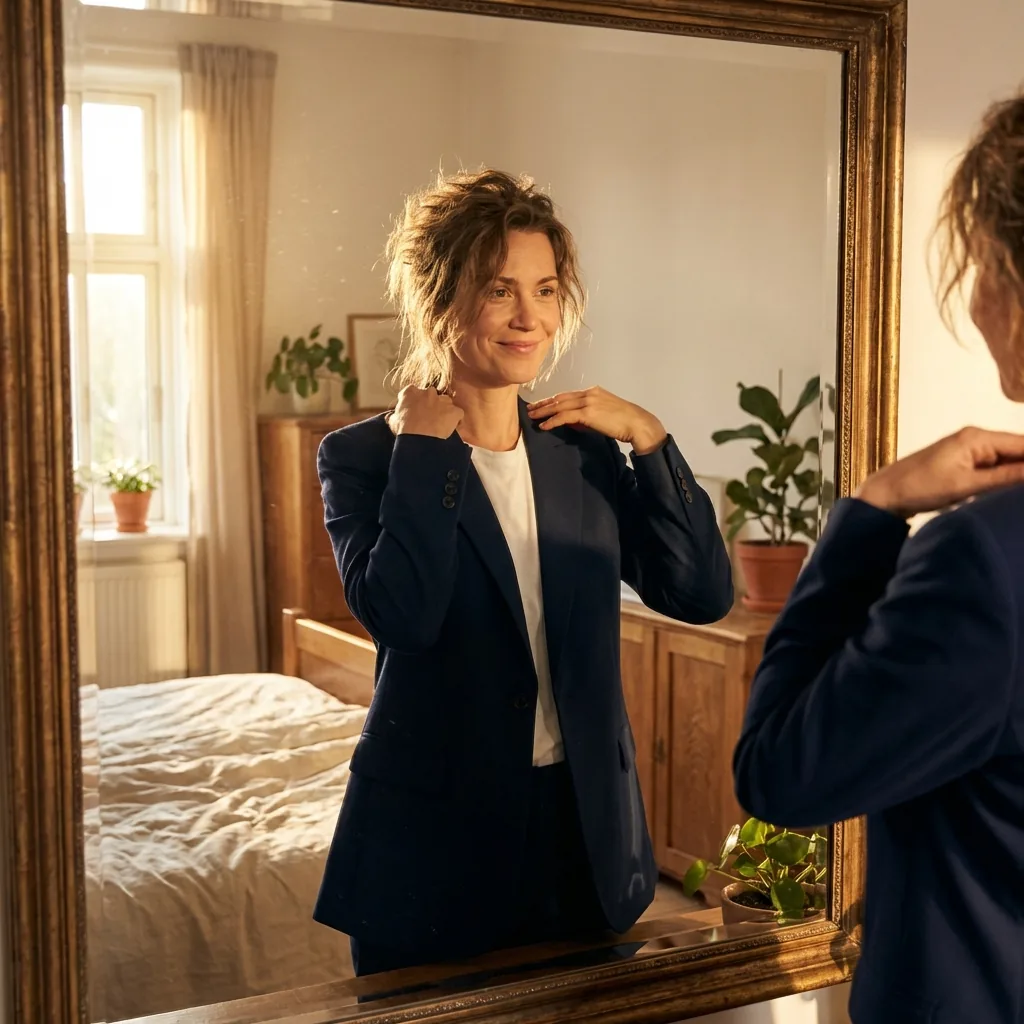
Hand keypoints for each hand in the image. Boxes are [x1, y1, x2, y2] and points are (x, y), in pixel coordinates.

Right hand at [389, 386, 463, 439]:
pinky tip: (451, 429)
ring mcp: (442, 400)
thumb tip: (392, 418)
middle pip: (431, 395)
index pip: (412, 392)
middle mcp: (428, 392)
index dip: (414, 402)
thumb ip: (395, 416)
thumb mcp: (394, 422)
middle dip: (430, 405)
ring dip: (444, 410)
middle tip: (428, 419)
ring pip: (446, 402)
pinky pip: (458, 414)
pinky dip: (456, 420)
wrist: (419, 439)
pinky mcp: (454, 411)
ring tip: (440, 424)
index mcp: (410, 392)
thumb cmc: (404, 431)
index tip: (414, 411)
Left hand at [526, 387, 666, 453]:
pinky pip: (565, 416)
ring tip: (532, 417)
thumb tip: (569, 422)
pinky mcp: (588, 412)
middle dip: (544, 404)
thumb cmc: (624, 423)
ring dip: (544, 411)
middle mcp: (589, 393)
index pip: (567, 395)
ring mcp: (588, 401)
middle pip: (560, 398)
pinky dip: (553, 421)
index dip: (553, 400)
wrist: (637, 423)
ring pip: (560, 405)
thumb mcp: (603, 416)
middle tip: (531, 409)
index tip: (542, 404)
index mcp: (593, 391)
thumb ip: (586, 417)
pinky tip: (544, 426)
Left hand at [855, 427, 1023, 518]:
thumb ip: (1006, 478)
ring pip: (1008, 461)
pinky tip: (1012, 492)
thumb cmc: (919, 488)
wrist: (885, 494)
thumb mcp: (967, 485)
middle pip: (1019, 451)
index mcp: (977, 437)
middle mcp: (976, 438)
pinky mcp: (964, 463)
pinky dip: (1006, 479)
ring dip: (1019, 476)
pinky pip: (995, 468)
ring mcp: (970, 450)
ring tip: (1019, 496)